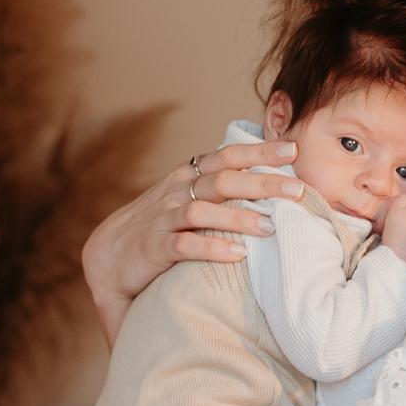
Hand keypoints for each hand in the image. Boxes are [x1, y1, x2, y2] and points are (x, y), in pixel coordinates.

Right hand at [83, 138, 307, 345]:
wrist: (108, 256)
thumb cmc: (161, 224)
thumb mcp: (189, 197)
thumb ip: (223, 187)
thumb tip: (272, 180)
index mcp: (190, 175)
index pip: (228, 155)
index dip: (260, 151)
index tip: (293, 149)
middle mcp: (177, 191)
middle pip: (223, 180)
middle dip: (262, 183)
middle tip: (297, 190)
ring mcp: (164, 219)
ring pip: (203, 211)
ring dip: (238, 217)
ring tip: (269, 226)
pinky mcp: (154, 247)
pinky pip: (184, 245)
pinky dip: (211, 247)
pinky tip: (237, 253)